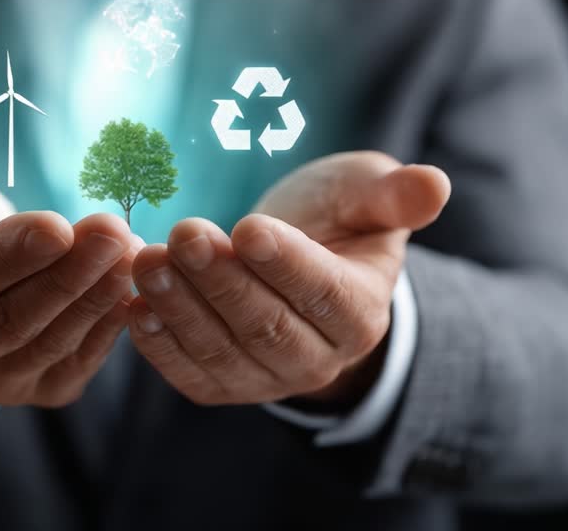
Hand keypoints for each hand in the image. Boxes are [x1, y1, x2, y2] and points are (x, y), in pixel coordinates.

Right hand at [0, 151, 139, 420]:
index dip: (8, 256)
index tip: (56, 224)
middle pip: (12, 319)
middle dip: (67, 274)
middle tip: (112, 230)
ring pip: (52, 341)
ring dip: (97, 296)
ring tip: (131, 250)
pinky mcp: (41, 389)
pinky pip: (80, 360)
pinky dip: (112, 322)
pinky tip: (138, 283)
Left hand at [128, 151, 449, 407]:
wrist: (293, 262)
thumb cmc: (332, 219)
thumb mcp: (363, 195)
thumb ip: (393, 195)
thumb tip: (434, 183)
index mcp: (361, 311)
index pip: (324, 293)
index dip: (286, 264)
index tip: (247, 226)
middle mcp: (318, 357)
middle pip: (267, 327)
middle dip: (222, 282)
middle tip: (182, 236)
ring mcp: (267, 378)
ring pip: (223, 351)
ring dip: (180, 308)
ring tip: (147, 262)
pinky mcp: (222, 385)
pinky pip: (191, 374)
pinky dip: (160, 346)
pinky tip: (132, 306)